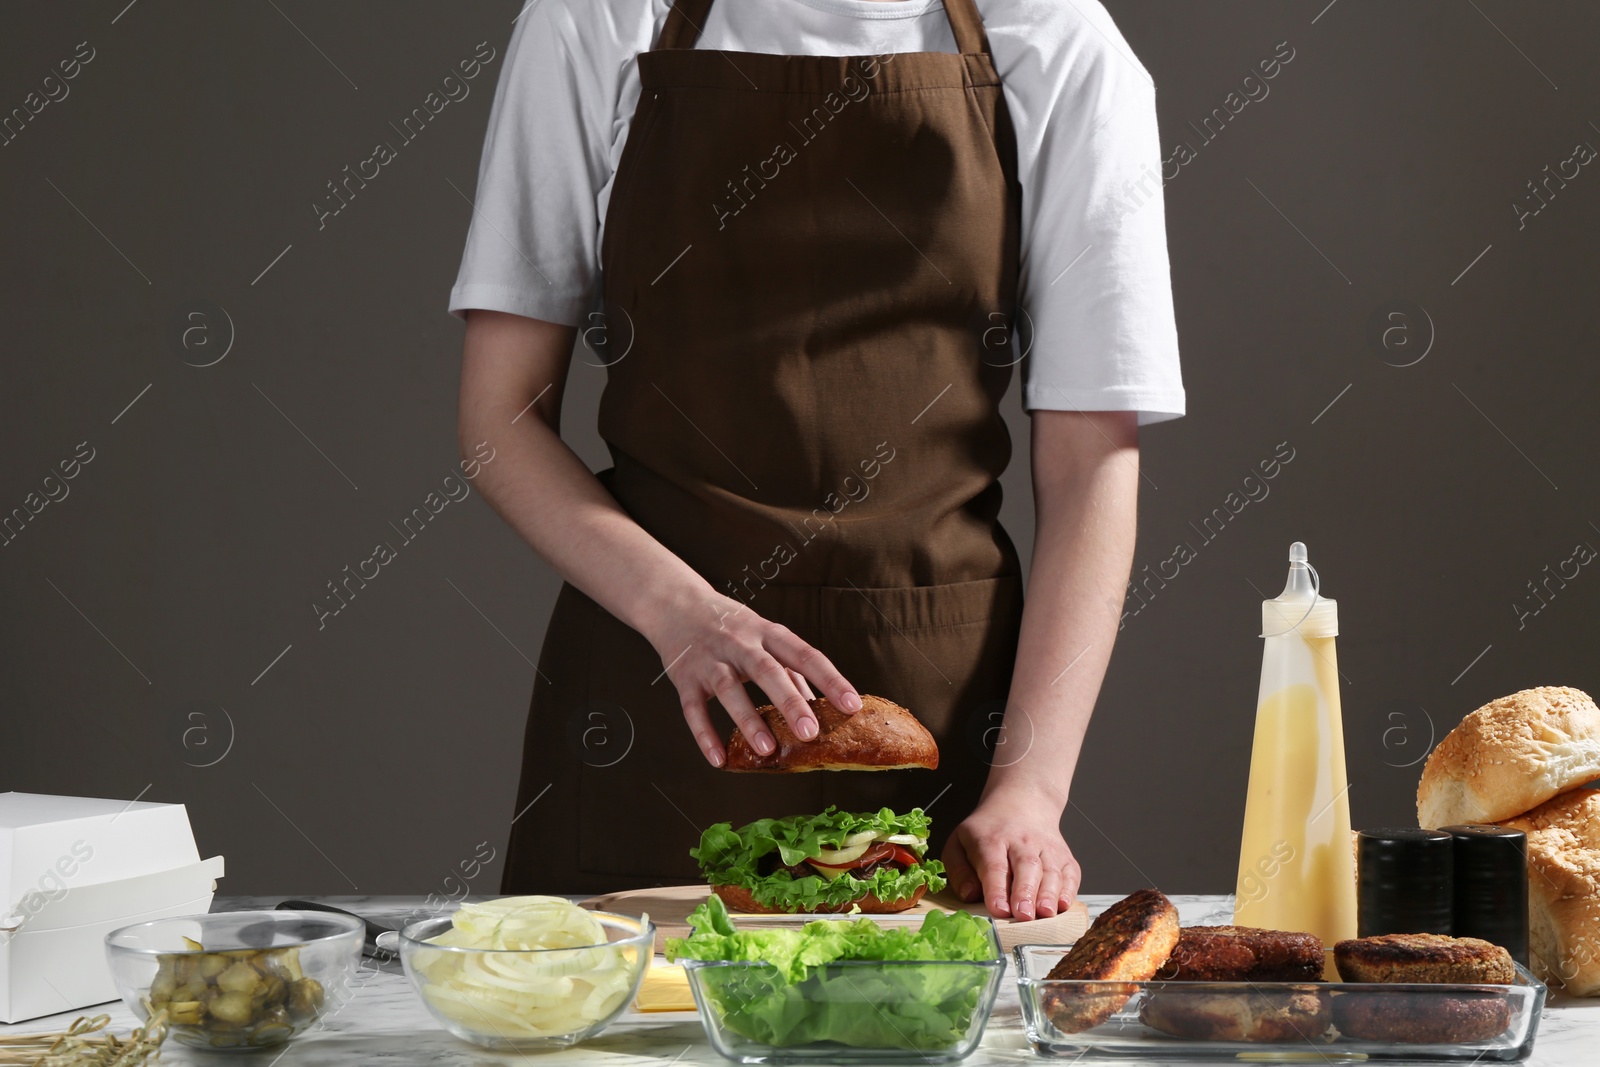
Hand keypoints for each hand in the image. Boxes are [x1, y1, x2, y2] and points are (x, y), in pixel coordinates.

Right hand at [645, 591, 859, 766]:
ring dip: (748, 719)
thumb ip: (791, 672)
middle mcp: (740, 644)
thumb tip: (819, 707)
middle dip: (789, 702)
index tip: (852, 705)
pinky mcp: (685, 678)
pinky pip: (694, 709)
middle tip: (810, 733)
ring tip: (767, 748)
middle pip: (767, 671)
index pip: (805, 655)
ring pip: (729, 689)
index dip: (831, 680)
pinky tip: (719, 759)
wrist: (676, 605)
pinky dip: (705, 735)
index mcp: (768, 634)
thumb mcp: (764, 638)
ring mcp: (710, 660)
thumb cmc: (731, 627)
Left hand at [942, 785, 1079, 920]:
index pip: (994, 866)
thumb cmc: (987, 832)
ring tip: (1045, 913)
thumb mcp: (959, 843)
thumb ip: (959, 870)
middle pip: (1026, 866)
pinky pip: (1070, 874)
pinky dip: (1069, 890)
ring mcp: (1046, 848)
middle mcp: (1022, 842)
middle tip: (1023, 915)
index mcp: (991, 840)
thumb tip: (970, 895)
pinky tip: (1063, 904)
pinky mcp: (1064, 857)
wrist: (1021, 802)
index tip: (998, 909)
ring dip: (1048, 894)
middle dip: (1025, 892)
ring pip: (1050, 871)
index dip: (997, 888)